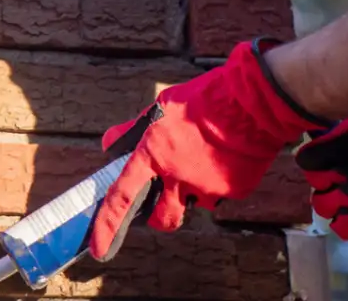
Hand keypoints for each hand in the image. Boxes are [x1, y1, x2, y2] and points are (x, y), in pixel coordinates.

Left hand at [88, 40, 325, 260]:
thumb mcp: (159, 108)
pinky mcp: (232, 191)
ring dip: (194, 191)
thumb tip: (109, 143)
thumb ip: (134, 131)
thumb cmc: (202, 101)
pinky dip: (220, 181)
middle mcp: (177, 178)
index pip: (122, 196)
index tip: (98, 248)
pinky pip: (221, 194)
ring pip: (195, 203)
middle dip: (161, 214)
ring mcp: (206, 188)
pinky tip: (225, 156)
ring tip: (206, 158)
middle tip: (167, 196)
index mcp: (153, 156)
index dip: (107, 225)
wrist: (250, 102)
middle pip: (163, 218)